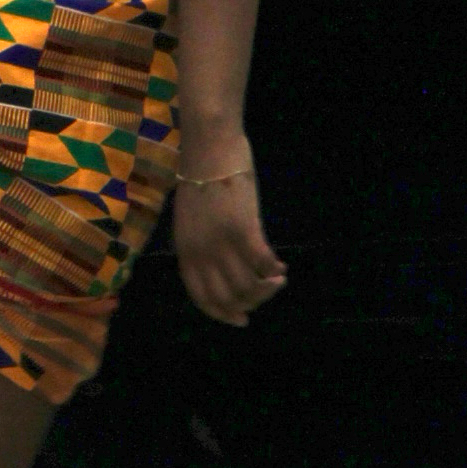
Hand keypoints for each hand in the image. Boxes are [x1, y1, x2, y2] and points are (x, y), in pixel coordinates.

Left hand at [172, 155, 286, 327]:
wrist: (209, 147)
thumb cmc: (200, 177)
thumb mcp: (190, 219)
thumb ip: (200, 246)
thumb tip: (219, 271)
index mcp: (185, 250)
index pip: (202, 298)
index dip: (223, 314)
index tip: (242, 319)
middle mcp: (202, 253)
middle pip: (229, 298)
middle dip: (251, 302)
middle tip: (267, 291)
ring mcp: (222, 243)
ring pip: (248, 286)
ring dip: (268, 288)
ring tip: (278, 278)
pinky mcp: (242, 229)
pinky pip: (262, 263)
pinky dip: (274, 270)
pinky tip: (281, 266)